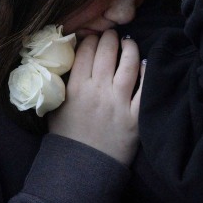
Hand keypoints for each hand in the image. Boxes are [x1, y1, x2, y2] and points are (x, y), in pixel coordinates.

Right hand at [47, 30, 143, 165]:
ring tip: (129, 42)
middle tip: (111, 34)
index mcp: (76, 88)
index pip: (85, 52)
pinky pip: (145, 88)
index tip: (93, 36)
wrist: (82, 169)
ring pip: (128, 64)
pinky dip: (147, 72)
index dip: (90, 39)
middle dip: (109, 37)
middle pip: (107, 52)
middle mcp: (98, 91)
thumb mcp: (55, 107)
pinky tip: (145, 63)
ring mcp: (119, 103)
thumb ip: (62, 85)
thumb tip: (68, 62)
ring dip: (129, 48)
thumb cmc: (67, 138)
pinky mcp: (135, 116)